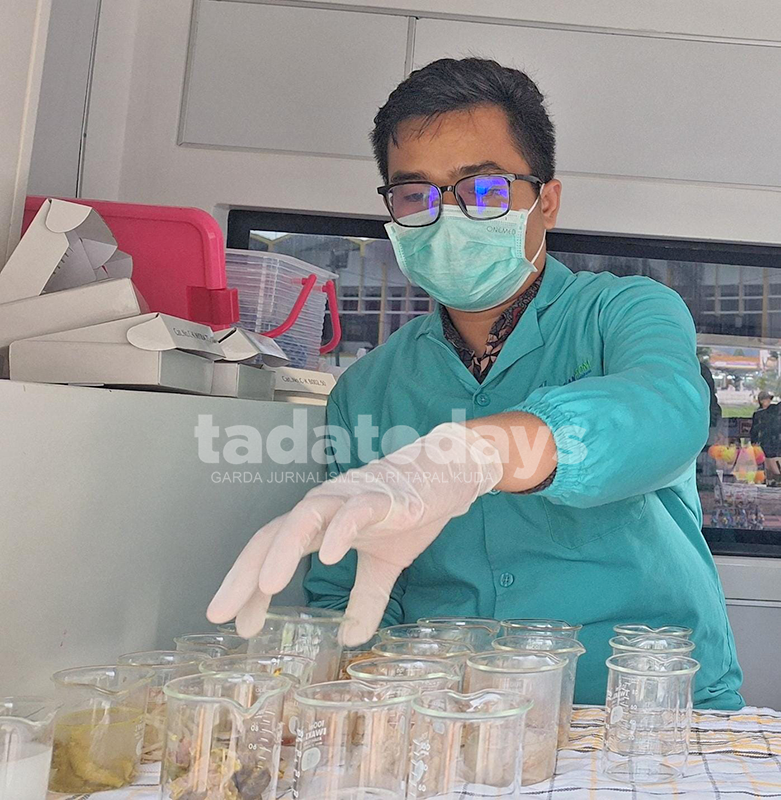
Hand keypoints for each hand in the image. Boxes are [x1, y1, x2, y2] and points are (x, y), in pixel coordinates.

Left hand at [207, 423, 502, 644]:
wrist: (447, 474)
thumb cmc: (408, 511)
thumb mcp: (385, 566)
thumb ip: (365, 600)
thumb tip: (351, 640)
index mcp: (319, 524)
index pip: (271, 551)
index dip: (248, 586)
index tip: (236, 624)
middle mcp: (325, 507)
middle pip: (273, 534)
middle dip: (244, 573)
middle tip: (221, 613)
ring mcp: (351, 498)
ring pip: (306, 517)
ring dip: (283, 550)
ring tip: (267, 587)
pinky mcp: (384, 496)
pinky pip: (356, 510)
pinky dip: (340, 530)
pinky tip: (329, 556)